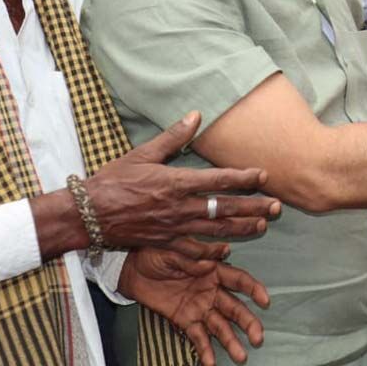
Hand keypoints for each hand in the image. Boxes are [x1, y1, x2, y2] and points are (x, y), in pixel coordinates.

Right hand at [88, 111, 281, 247]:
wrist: (89, 214)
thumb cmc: (113, 180)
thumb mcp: (143, 153)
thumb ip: (173, 137)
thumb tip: (196, 115)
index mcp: (176, 182)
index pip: (218, 180)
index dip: (244, 178)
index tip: (265, 175)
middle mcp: (179, 207)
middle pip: (224, 207)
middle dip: (253, 206)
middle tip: (278, 206)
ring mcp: (174, 228)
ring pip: (216, 230)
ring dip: (242, 227)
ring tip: (263, 225)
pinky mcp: (165, 243)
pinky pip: (194, 251)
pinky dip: (213, 251)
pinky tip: (227, 250)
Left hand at [119, 245, 269, 365]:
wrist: (131, 269)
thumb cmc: (156, 252)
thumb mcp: (176, 248)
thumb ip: (198, 254)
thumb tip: (225, 251)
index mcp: (212, 269)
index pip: (238, 280)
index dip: (253, 289)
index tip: (264, 300)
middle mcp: (211, 290)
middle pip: (234, 308)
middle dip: (248, 323)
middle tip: (258, 337)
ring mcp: (199, 308)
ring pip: (220, 326)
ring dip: (231, 341)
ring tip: (241, 357)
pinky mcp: (184, 320)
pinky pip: (197, 337)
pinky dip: (205, 350)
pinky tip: (211, 363)